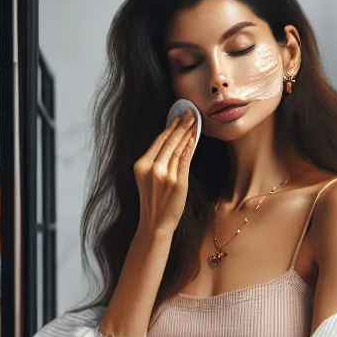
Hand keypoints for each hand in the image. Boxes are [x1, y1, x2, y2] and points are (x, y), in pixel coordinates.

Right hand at [132, 111, 197, 235]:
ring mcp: (164, 175)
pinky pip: (185, 160)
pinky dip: (190, 148)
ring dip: (188, 133)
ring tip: (195, 122)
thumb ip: (156, 161)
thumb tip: (172, 141)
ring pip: (178, 149)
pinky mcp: (177, 182)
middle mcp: (151, 168)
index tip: (178, 116)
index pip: (158, 141)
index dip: (170, 127)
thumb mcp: (148, 179)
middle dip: (181, 125)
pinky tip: (195, 138)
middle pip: (168, 141)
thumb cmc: (153, 202)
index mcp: (141, 165)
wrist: (155, 224)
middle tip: (190, 113)